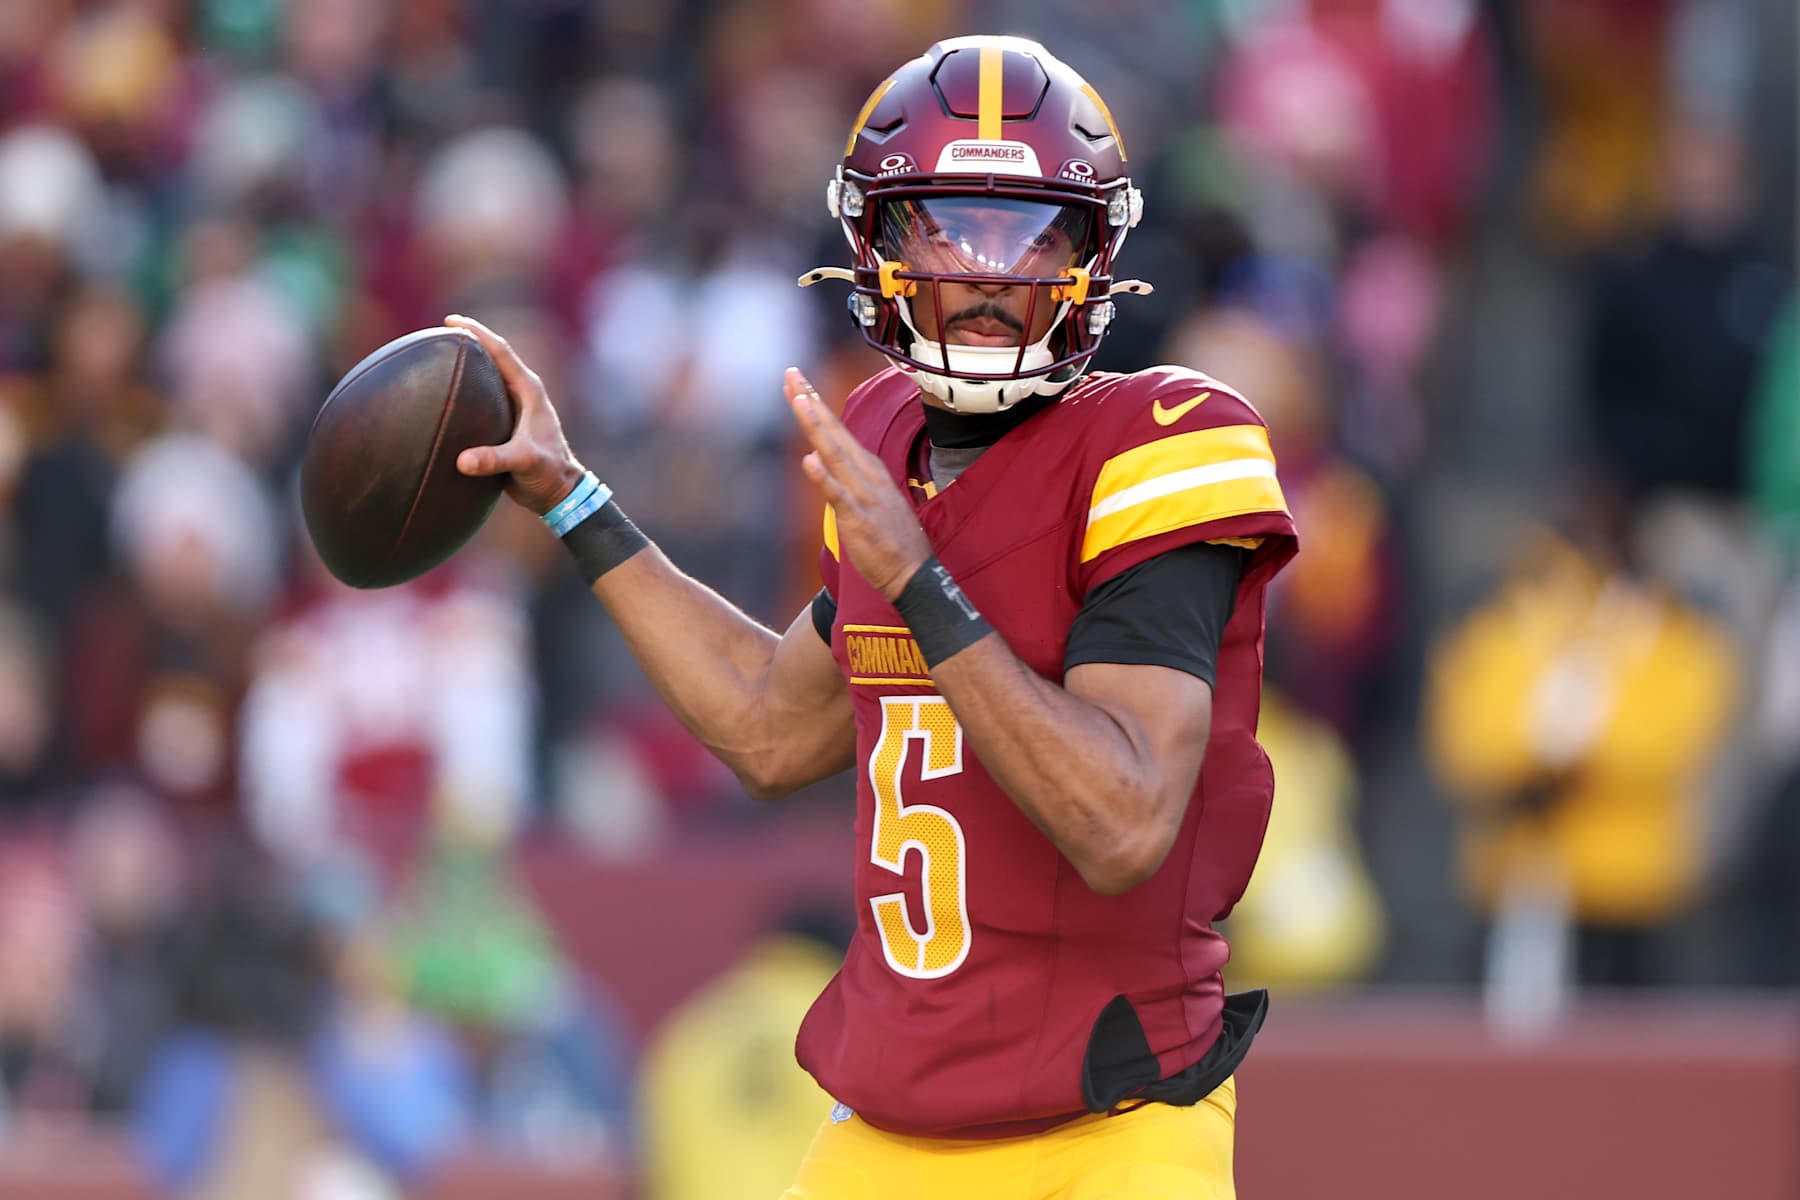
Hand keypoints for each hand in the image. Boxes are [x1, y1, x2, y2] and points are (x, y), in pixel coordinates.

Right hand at [446, 314, 585, 514]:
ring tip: (436, 358)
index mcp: (529, 391)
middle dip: (467, 342)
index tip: (451, 320)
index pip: (500, 351)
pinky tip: (443, 397)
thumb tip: (463, 461)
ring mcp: (513, 407)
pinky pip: (481, 400)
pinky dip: (464, 393)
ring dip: (465, 367)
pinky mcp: (506, 423)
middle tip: (437, 333)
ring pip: (486, 378)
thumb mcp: (523, 462)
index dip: (476, 332)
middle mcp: (522, 393)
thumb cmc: (548, 474)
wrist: (558, 493)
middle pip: (492, 358)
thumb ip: (495, 460)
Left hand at [787, 367, 932, 601]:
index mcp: (869, 469)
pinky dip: (823, 478)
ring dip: (817, 426)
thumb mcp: (872, 499)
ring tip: (800, 400)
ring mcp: (864, 495)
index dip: (818, 406)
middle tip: (792, 374)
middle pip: (834, 433)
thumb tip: (824, 462)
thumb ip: (849, 479)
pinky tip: (809, 460)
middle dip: (812, 402)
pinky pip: (838, 496)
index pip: (838, 431)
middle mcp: (867, 475)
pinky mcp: (859, 519)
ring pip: (835, 455)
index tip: (798, 383)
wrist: (914, 573)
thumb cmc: (893, 539)